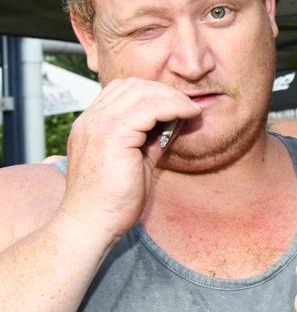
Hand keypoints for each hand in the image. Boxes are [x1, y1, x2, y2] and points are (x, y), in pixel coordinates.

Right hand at [57, 77, 201, 241]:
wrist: (91, 226)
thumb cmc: (113, 201)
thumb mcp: (137, 161)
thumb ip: (151, 139)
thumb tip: (175, 122)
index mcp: (91, 124)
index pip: (122, 90)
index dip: (152, 93)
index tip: (176, 105)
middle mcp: (90, 120)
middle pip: (132, 85)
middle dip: (164, 92)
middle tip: (188, 106)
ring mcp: (98, 125)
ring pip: (142, 92)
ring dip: (172, 98)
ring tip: (191, 110)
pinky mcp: (113, 135)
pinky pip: (150, 108)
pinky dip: (173, 107)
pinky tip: (188, 115)